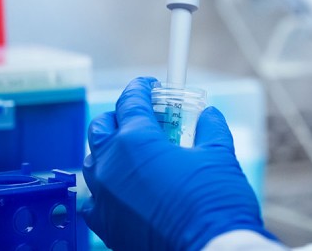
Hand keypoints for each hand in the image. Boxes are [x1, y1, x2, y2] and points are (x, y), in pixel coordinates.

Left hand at [82, 77, 274, 250]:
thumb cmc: (214, 203)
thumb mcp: (219, 155)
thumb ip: (210, 128)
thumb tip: (209, 116)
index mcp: (136, 141)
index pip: (130, 101)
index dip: (141, 88)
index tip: (150, 86)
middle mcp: (111, 165)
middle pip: (101, 127)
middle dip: (119, 117)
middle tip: (141, 118)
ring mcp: (103, 197)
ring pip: (92, 162)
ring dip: (108, 151)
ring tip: (132, 153)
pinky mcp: (104, 226)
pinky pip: (92, 200)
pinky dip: (103, 190)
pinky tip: (121, 190)